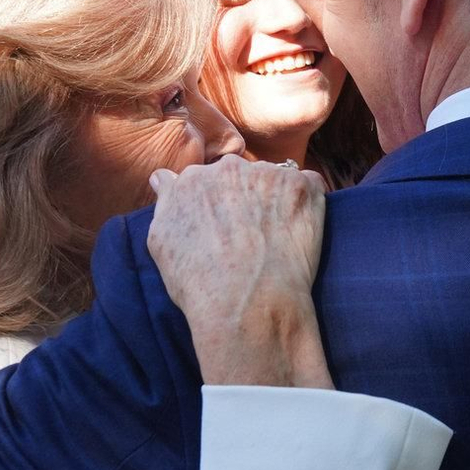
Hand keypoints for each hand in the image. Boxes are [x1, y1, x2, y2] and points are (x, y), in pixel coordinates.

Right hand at [148, 159, 332, 389]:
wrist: (248, 301)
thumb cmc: (199, 282)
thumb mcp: (161, 242)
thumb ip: (165, 201)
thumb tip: (163, 178)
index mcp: (192, 180)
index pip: (204, 180)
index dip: (214, 203)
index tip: (222, 225)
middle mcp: (229, 168)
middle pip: (238, 176)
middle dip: (243, 196)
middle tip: (250, 233)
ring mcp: (269, 174)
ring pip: (272, 179)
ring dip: (274, 198)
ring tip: (275, 237)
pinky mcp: (303, 186)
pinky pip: (309, 185)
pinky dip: (306, 202)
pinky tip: (299, 230)